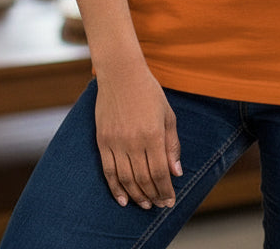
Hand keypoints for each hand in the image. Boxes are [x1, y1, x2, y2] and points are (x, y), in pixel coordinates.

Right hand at [94, 62, 181, 209]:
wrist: (121, 73)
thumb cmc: (148, 92)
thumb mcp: (167, 115)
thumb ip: (172, 145)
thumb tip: (176, 172)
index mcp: (153, 134)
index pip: (160, 173)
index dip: (165, 190)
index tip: (169, 201)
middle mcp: (133, 141)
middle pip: (143, 179)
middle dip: (153, 196)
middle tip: (158, 205)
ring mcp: (116, 141)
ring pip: (126, 179)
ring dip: (136, 196)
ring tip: (144, 204)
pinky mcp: (102, 140)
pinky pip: (108, 171)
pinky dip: (115, 188)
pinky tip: (122, 199)